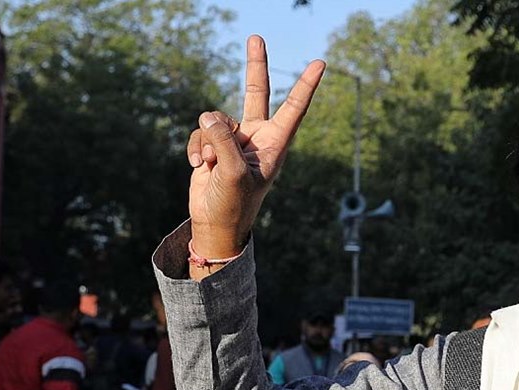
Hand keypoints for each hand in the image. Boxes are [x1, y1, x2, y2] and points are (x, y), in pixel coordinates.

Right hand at [186, 35, 324, 260]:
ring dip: (208, 142)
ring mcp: (234, 140)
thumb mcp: (232, 173)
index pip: (293, 108)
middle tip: (256, 37)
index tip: (321, 63)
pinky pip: (200, 133)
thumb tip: (208, 115)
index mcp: (274, 144)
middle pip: (255, 92)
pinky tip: (199, 169)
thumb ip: (223, 141)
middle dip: (255, 65)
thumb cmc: (233, 204)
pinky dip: (197, 149)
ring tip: (211, 167)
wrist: (214, 224)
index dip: (305, 85)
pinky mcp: (213, 145)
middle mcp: (256, 137)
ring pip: (214, 120)